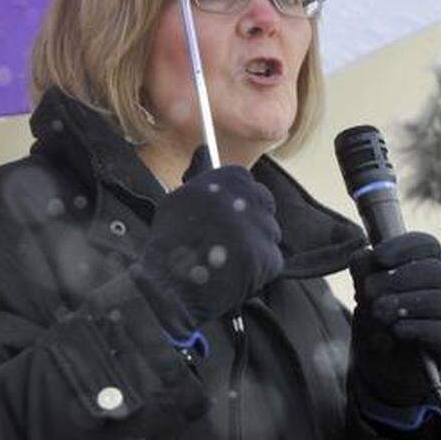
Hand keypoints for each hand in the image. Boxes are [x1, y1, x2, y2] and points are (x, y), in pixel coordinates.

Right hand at [134, 147, 283, 329]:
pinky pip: (273, 258)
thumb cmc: (169, 244)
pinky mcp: (268, 257)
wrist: (168, 290)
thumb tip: (204, 150)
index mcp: (225, 181)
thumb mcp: (178, 199)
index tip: (228, 213)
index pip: (245, 180)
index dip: (238, 198)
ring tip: (229, 259)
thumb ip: (199, 174)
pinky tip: (237, 273)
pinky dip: (260, 268)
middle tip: (230, 239)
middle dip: (252, 219)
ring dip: (256, 244)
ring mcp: (259, 229)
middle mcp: (245, 200)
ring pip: (270, 231)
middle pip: (264, 203)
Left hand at [348, 232, 440, 406]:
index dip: (404, 247)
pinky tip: (396, 330)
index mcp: (424, 267)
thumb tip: (367, 256)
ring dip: (405, 304)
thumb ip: (363, 270)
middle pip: (436, 270)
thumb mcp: (363, 293)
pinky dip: (417, 328)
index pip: (427, 244)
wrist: (379, 365)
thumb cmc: (375, 322)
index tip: (378, 258)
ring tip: (378, 313)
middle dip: (399, 279)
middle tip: (370, 293)